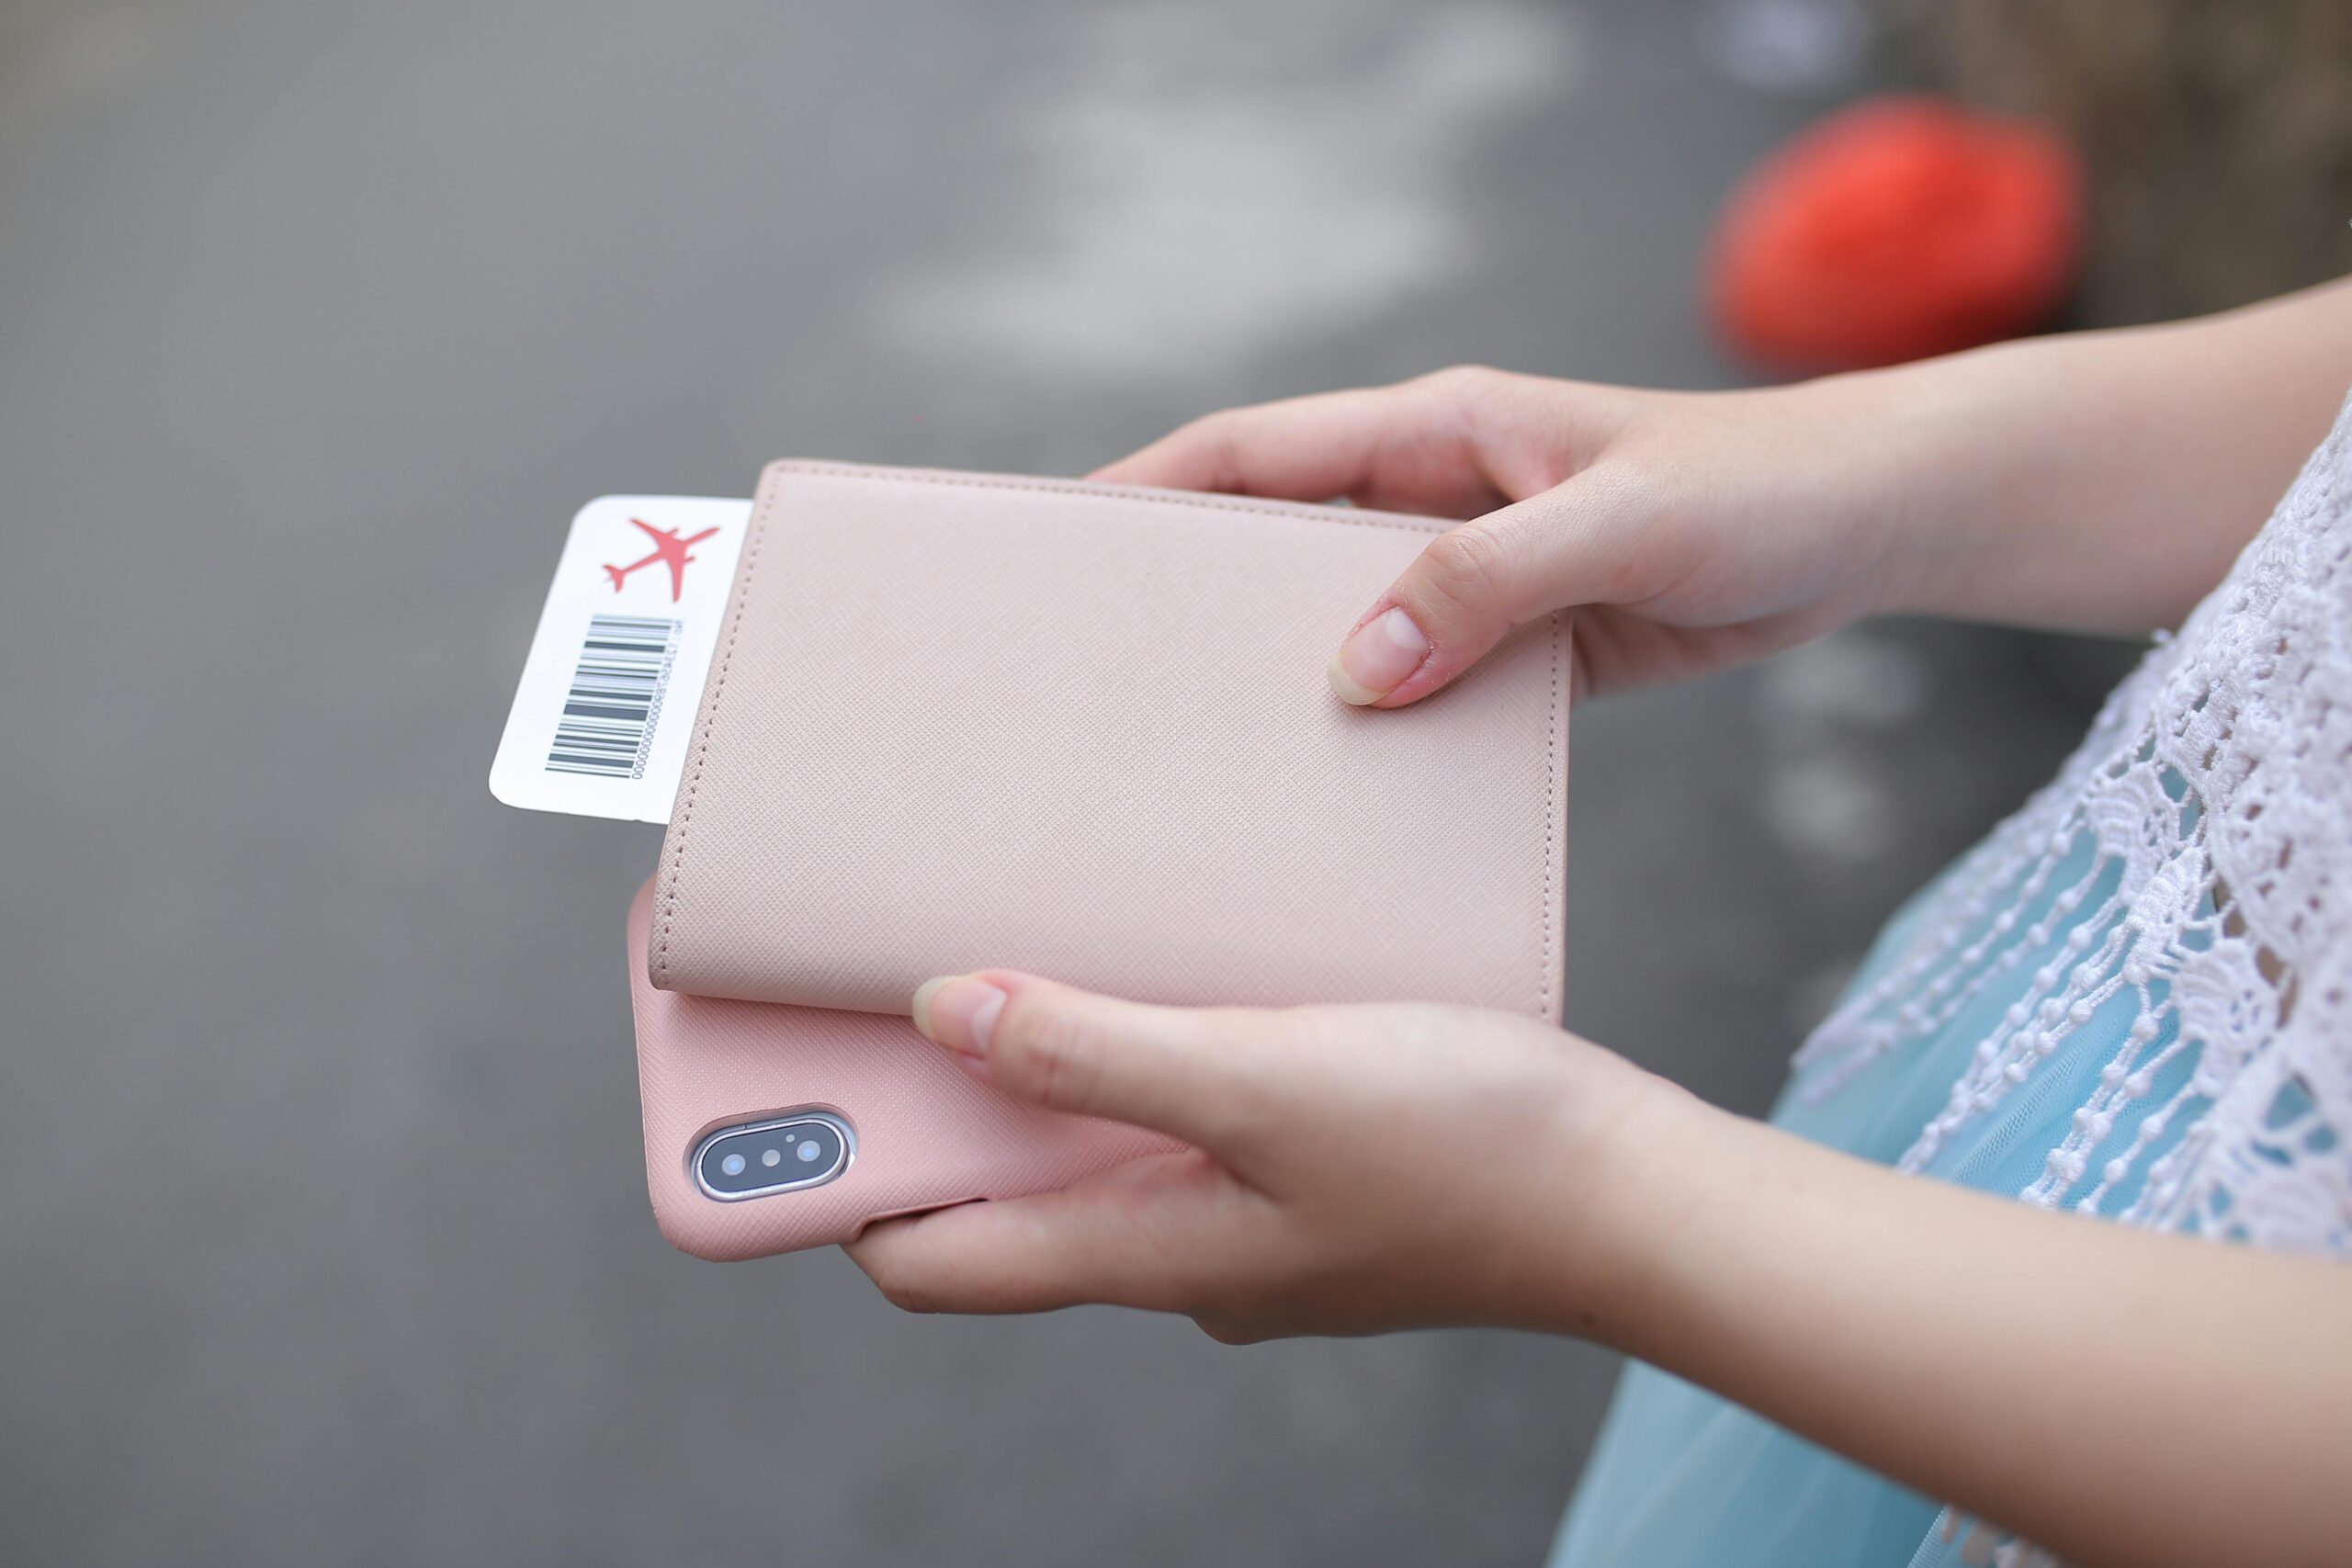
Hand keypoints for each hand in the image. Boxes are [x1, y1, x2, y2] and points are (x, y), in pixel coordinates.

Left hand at [845, 971, 1691, 1340]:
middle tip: (855, 987)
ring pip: (1086, 1151)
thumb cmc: (1470, 1148)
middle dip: (916, 1110)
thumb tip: (943, 1012)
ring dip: (1027, 1072)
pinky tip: (1155, 968)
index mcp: (1143, 1253)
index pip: (930, 1257)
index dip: (831, 1194)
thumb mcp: (1265, 1082)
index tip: (763, 1106)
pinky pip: (1177, 1118)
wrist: (1637, 1192)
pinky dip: (1131, 1057)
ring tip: (993, 949)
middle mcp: (1175, 1251)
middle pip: (994, 1195)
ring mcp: (1242, 1216)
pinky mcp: (1303, 1170)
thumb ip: (1099, 1053)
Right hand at [1093, 364, 1940, 704]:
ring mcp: (1476, 573)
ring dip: (1287, 680)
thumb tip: (1360, 670)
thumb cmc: (1757, 488)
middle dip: (1193, 602)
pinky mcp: (1524, 643)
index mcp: (1438, 431)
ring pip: (1344, 625)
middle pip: (1277, 545)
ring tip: (1211, 759)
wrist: (1870, 524)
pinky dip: (1381, 731)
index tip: (1069, 550)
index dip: (1151, 491)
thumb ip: (1489, 583)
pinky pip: (1424, 686)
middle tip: (1111, 684)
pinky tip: (1347, 795)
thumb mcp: (1622, 524)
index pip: (1255, 451)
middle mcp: (1436, 497)